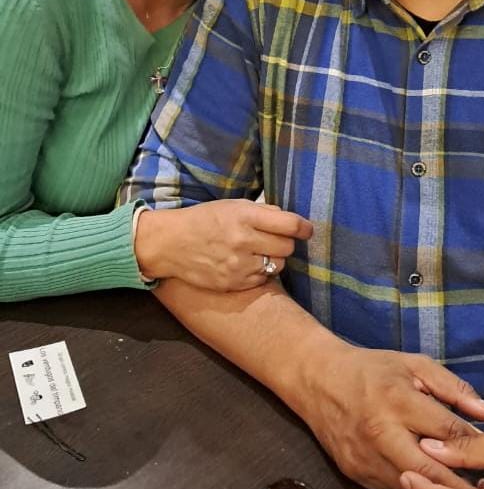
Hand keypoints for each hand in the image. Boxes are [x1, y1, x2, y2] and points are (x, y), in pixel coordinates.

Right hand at [134, 199, 312, 289]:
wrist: (171, 243)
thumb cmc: (204, 219)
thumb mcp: (232, 205)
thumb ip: (262, 211)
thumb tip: (290, 220)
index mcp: (245, 216)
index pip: (289, 224)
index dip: (304, 228)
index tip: (307, 229)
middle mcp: (244, 241)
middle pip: (287, 247)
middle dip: (286, 242)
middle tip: (275, 239)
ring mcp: (239, 265)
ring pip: (278, 265)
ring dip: (274, 258)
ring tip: (258, 251)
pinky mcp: (234, 283)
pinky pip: (263, 280)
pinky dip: (260, 272)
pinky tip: (247, 264)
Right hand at [297, 343, 483, 488]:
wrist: (318, 379)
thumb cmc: (372, 369)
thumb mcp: (413, 365)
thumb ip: (453, 389)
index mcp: (397, 399)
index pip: (447, 431)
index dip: (475, 444)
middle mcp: (381, 432)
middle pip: (431, 470)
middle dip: (461, 484)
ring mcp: (366, 457)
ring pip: (412, 486)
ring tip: (462, 488)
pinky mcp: (355, 473)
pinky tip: (430, 484)